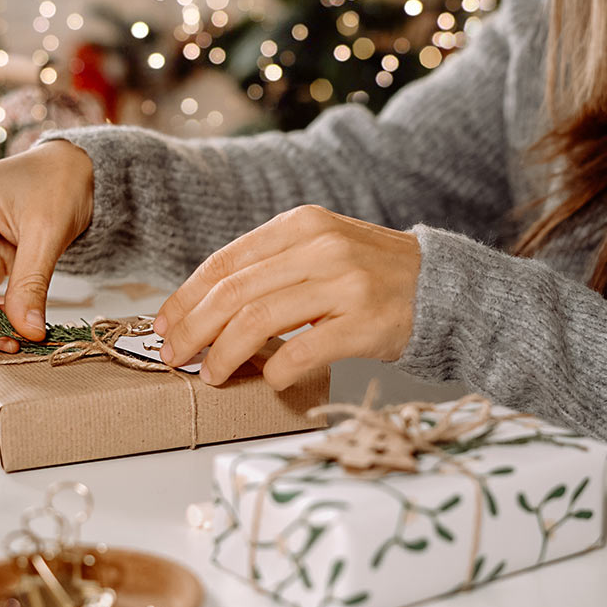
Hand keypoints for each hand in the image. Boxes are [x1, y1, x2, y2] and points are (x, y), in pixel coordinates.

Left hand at [154, 205, 420, 389]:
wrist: (442, 287)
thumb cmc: (370, 274)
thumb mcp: (320, 249)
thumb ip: (271, 266)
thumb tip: (204, 307)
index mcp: (301, 225)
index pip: (225, 261)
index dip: (186, 296)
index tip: (164, 323)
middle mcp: (321, 248)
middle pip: (234, 292)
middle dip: (193, 329)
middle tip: (173, 355)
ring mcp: (345, 285)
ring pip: (258, 322)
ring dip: (224, 355)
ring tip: (211, 374)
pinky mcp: (364, 324)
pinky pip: (301, 353)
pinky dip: (276, 373)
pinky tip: (269, 381)